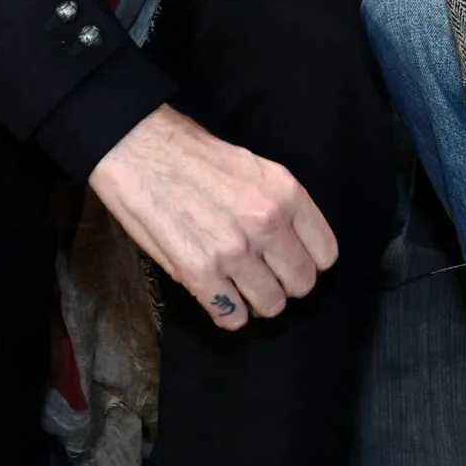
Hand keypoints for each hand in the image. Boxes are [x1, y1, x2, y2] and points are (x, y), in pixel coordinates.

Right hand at [88, 104, 338, 330]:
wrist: (139, 148)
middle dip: (284, 282)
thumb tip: (293, 246)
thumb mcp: (255, 168)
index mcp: (286, 193)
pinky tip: (217, 292)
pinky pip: (232, 317)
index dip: (308, 260)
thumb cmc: (195, 155)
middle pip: (301, 284)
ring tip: (237, 283)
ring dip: (255, 299)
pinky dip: (227, 311)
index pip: (325, 254)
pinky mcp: (198, 273)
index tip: (290, 259)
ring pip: (270, 306)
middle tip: (262, 272)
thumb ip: (280, 207)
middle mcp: (267, 224)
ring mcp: (234, 252)